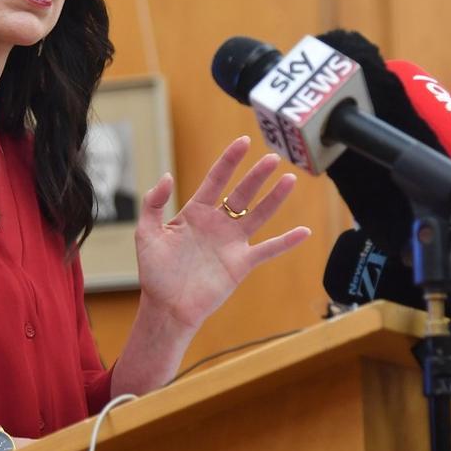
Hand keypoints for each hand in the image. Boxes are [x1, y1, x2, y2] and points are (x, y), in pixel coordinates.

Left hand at [133, 136, 309, 331]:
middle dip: (257, 175)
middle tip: (273, 158)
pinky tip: (304, 231)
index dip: (229, 160)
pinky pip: (268, 250)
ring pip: (258, 214)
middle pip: (242, 193)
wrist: (166, 307)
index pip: (216, 179)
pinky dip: (286, 242)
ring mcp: (231, 242)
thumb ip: (153, 203)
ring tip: (290, 179)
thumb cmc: (154, 272)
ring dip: (275, 198)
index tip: (243, 142)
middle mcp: (217, 223)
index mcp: (195, 212)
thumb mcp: (146, 233)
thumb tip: (167, 176)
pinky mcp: (241, 264)